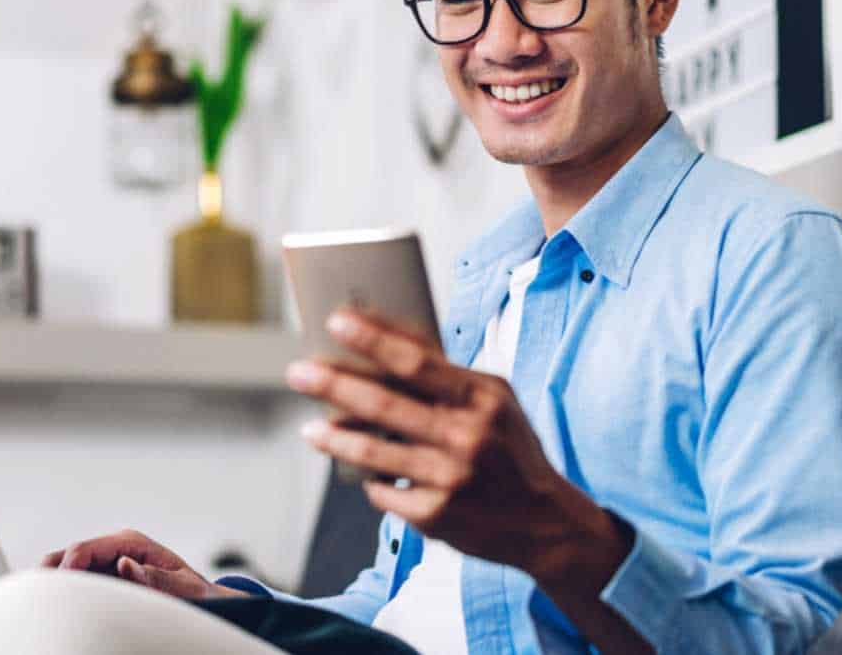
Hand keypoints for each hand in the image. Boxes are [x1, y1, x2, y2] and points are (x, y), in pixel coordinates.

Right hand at [42, 530, 248, 600]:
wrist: (204, 598)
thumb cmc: (195, 592)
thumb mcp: (183, 587)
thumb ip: (154, 577)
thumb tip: (125, 564)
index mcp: (132, 542)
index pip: (85, 548)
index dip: (67, 566)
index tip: (59, 589)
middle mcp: (115, 547)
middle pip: (68, 554)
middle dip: (52, 573)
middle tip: (39, 596)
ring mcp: (108, 561)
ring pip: (67, 566)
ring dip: (56, 581)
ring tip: (43, 602)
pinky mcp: (105, 576)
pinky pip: (76, 580)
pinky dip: (64, 590)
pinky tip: (57, 604)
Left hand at [286, 309, 628, 592]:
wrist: (544, 522)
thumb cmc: (509, 448)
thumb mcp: (494, 400)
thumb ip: (446, 374)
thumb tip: (385, 339)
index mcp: (482, 398)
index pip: (416, 362)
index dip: (372, 339)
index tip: (336, 320)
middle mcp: (466, 438)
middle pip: (383, 405)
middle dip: (333, 384)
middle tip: (297, 372)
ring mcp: (449, 480)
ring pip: (371, 453)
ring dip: (333, 438)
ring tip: (310, 427)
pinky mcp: (435, 518)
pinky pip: (382, 491)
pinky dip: (370, 479)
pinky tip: (363, 473)